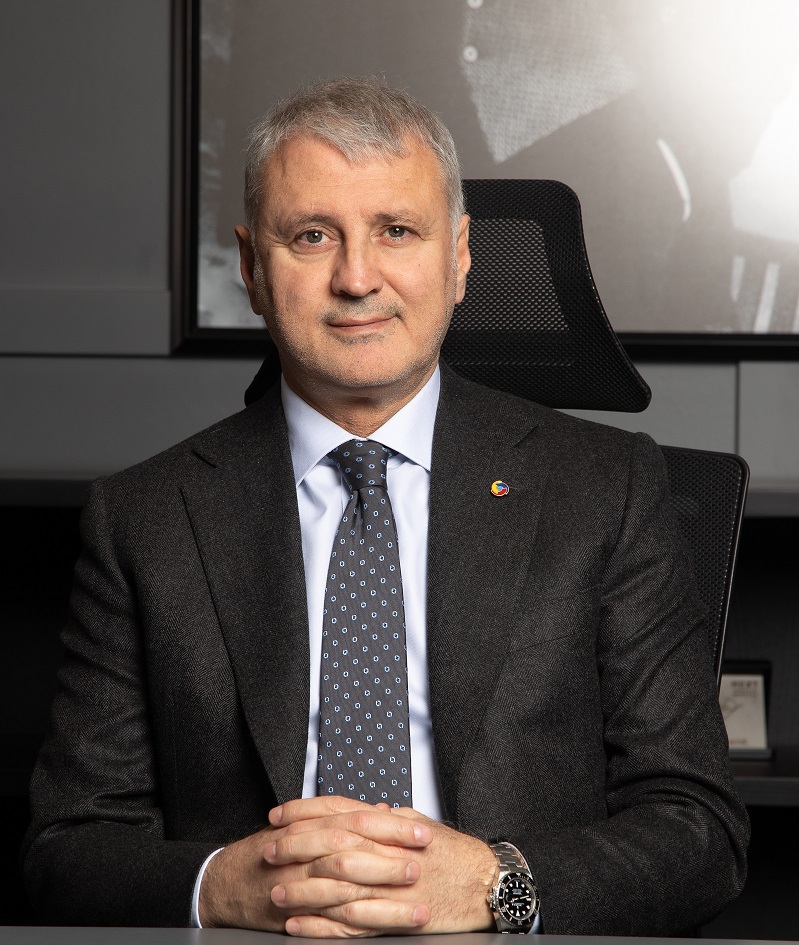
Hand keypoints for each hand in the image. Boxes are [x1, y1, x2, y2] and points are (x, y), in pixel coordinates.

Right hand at [198, 797, 432, 932]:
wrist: (225, 882)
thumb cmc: (269, 851)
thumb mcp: (306, 825)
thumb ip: (345, 817)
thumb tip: (384, 808)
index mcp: (313, 825)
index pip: (359, 819)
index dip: (393, 826)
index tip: (424, 832)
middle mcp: (306, 850)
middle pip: (354, 849)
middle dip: (392, 858)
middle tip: (424, 862)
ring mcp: (300, 883)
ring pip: (346, 888)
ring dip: (385, 900)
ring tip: (418, 906)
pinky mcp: (297, 915)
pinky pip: (331, 922)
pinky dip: (359, 926)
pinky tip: (385, 932)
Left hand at [271, 798, 498, 935]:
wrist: (486, 883)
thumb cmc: (453, 854)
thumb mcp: (419, 824)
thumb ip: (389, 819)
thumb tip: (368, 810)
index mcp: (390, 825)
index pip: (338, 811)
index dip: (303, 812)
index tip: (278, 816)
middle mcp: (387, 852)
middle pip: (331, 845)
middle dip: (294, 848)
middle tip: (267, 851)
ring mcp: (390, 887)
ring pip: (337, 887)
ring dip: (301, 891)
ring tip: (275, 893)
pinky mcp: (396, 919)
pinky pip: (352, 925)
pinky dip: (322, 927)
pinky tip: (299, 927)